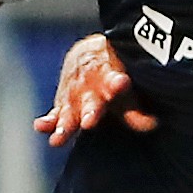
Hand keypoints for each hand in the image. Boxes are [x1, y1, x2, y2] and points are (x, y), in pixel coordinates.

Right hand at [34, 33, 157, 145]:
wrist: (87, 55)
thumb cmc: (112, 80)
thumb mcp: (125, 92)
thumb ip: (135, 110)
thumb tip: (152, 124)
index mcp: (111, 78)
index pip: (115, 80)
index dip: (117, 83)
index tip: (120, 83)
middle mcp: (91, 86)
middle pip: (91, 99)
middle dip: (90, 110)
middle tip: (89, 122)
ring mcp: (74, 94)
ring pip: (70, 109)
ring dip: (65, 123)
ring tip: (60, 137)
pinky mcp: (61, 102)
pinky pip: (53, 113)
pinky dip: (47, 121)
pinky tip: (40, 127)